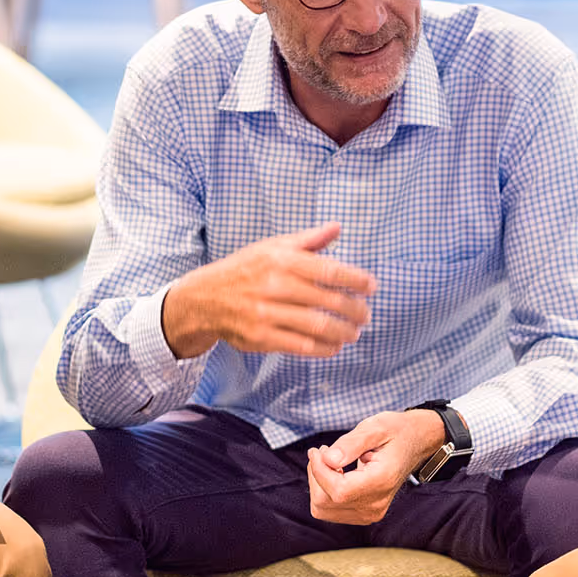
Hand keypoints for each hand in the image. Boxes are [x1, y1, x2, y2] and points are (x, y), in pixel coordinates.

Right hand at [161, 224, 376, 358]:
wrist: (205, 298)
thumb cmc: (245, 270)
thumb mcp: (272, 247)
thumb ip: (308, 240)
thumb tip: (337, 228)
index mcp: (281, 259)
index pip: (330, 270)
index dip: (357, 280)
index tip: (372, 287)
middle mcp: (275, 285)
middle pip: (329, 300)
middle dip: (355, 310)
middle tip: (365, 314)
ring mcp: (267, 313)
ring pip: (318, 326)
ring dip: (344, 332)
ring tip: (354, 332)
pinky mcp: (262, 337)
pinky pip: (302, 346)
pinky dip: (324, 349)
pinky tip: (334, 346)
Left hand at [306, 410, 444, 524]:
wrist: (416, 443)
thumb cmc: (395, 432)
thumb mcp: (375, 427)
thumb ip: (351, 443)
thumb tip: (328, 460)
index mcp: (381, 481)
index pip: (338, 490)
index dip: (319, 470)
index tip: (318, 450)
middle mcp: (376, 504)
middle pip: (325, 502)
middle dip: (316, 475)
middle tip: (323, 451)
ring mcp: (371, 512)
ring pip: (323, 509)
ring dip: (317, 484)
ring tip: (329, 461)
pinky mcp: (365, 514)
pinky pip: (330, 511)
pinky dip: (324, 492)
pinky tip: (334, 473)